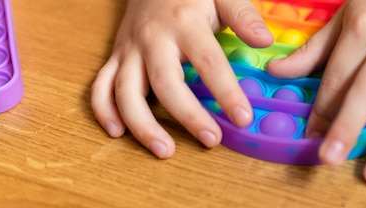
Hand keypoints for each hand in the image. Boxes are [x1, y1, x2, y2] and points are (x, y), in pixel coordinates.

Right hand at [91, 0, 272, 157]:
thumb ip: (243, 16)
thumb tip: (264, 40)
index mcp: (184, 23)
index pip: (208, 63)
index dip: (226, 93)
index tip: (243, 118)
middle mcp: (152, 38)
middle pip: (166, 84)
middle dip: (188, 116)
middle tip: (212, 140)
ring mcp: (130, 49)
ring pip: (126, 91)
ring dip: (142, 125)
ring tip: (165, 150)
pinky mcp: (116, 56)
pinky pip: (101, 85)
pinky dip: (104, 110)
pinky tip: (118, 133)